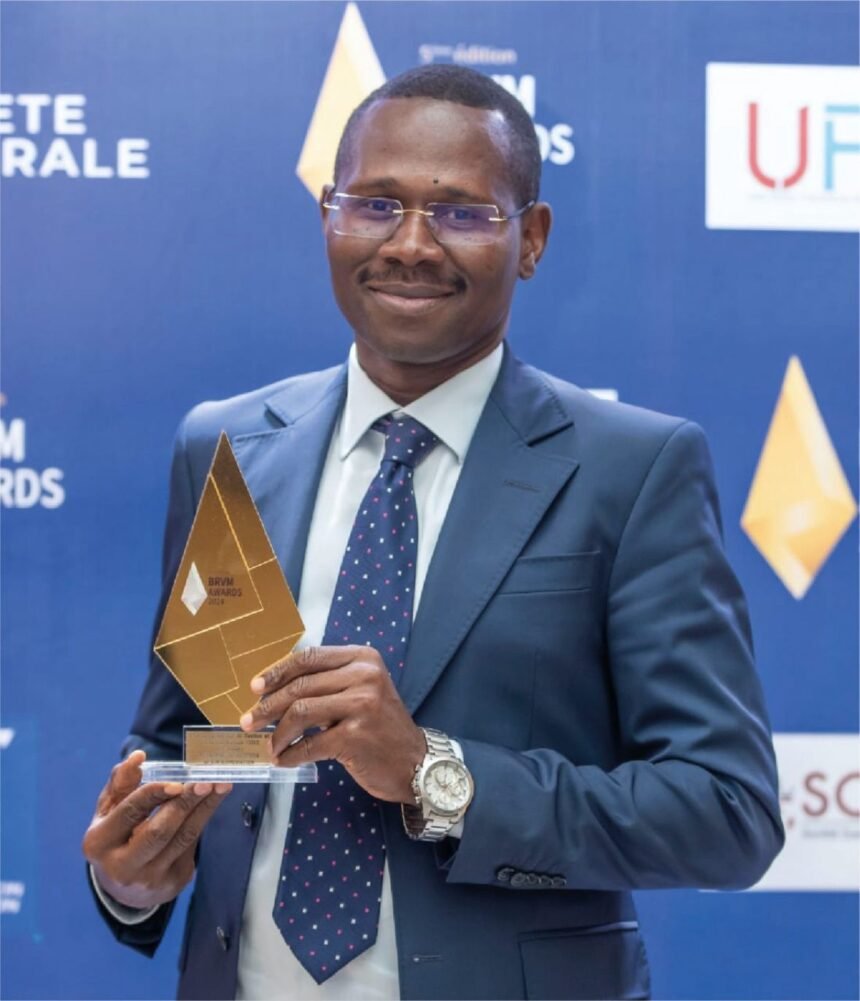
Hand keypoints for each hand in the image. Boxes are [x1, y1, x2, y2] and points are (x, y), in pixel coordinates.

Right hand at [82, 750, 231, 910]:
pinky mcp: (173, 882)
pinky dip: (203, 819)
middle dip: (185, 802)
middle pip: (160, 830)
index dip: (154, 795)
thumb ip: (121, 782)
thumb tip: (138, 756)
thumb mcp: (109, 810)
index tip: (177, 782)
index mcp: (98, 843)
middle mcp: (121, 867)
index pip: (129, 813)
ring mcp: (149, 879)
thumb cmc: (116, 836)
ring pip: (183, 838)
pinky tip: (214, 800)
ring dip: (205, 808)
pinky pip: (192, 845)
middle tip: (206, 780)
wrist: (124, 886)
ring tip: (221, 785)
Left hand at [240, 645, 425, 803]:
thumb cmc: (380, 726)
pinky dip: (291, 754)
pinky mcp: (356, 736)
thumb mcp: (361, 690)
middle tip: (249, 721)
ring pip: (301, 712)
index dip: (277, 671)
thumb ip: (328, 682)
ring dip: (277, 733)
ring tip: (270, 746)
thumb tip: (276, 687)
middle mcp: (364, 676)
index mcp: (362, 658)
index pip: (309, 657)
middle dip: (268, 706)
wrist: (415, 761)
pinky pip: (310, 744)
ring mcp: (362, 705)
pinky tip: (285, 760)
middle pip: (301, 685)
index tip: (255, 687)